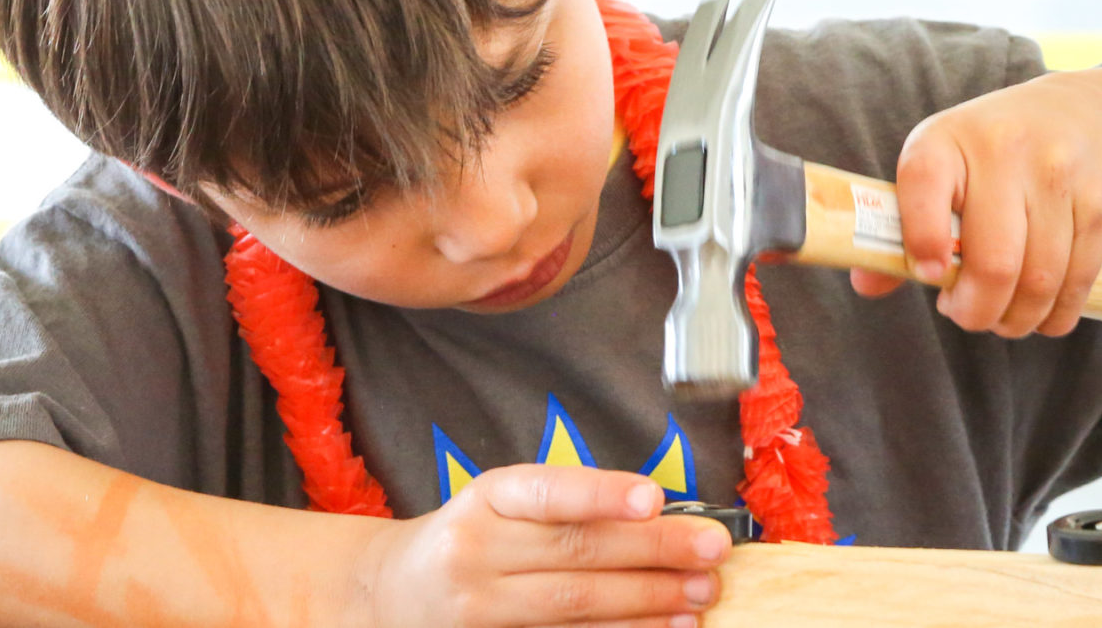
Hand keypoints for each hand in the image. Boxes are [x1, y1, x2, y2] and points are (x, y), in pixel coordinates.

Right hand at [353, 464, 731, 627]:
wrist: (390, 592)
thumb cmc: (468, 538)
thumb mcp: (500, 504)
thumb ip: (566, 506)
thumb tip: (661, 514)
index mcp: (485, 500)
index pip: (547, 493)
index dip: (600, 495)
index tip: (654, 498)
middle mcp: (477, 552)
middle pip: (574, 552)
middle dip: (653, 551)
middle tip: (711, 550)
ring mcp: (480, 608)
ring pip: (574, 605)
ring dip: (647, 602)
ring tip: (700, 595)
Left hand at [851, 72, 1101, 338]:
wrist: (1086, 113)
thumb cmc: (993, 152)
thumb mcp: (942, 166)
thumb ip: (902, 225)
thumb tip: (867, 285)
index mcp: (946, 139)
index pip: (922, 187)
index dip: (921, 244)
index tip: (928, 276)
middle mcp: (1004, 149)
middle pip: (993, 262)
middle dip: (977, 311)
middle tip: (968, 317)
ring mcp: (1059, 174)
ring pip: (1040, 279)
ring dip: (1018, 319)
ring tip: (1004, 319)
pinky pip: (1079, 279)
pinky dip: (1057, 314)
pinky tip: (1041, 314)